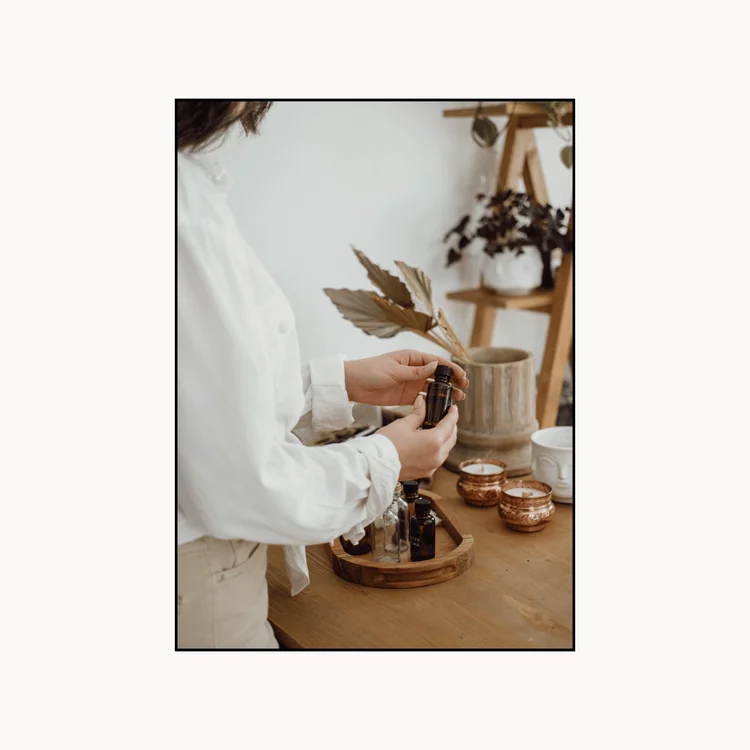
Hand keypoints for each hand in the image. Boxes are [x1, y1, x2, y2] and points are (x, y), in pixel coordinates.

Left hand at [343, 349, 468, 406]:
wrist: (353, 385)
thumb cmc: (370, 371)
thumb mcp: (393, 371)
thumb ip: (415, 371)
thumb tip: (436, 366)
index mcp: (412, 358)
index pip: (436, 361)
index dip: (451, 368)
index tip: (462, 375)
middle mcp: (414, 369)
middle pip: (438, 374)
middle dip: (452, 380)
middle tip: (465, 387)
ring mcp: (411, 383)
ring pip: (433, 387)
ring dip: (446, 392)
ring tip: (459, 398)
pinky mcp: (406, 396)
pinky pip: (423, 399)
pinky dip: (433, 402)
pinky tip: (442, 406)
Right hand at [376, 395, 458, 479]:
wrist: (374, 465)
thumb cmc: (387, 445)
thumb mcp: (404, 424)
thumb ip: (418, 414)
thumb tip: (422, 403)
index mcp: (434, 441)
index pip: (450, 425)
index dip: (453, 415)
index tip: (453, 409)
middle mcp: (437, 456)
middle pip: (452, 438)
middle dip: (451, 427)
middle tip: (446, 417)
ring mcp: (432, 466)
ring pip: (446, 450)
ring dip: (445, 439)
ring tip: (438, 429)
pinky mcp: (426, 472)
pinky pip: (438, 459)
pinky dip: (438, 449)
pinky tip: (430, 443)